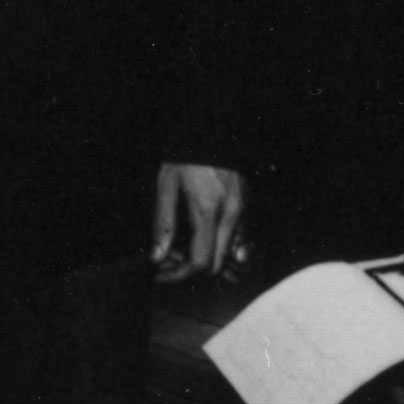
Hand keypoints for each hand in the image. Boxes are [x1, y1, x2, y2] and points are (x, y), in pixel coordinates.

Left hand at [153, 163, 247, 281]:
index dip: (180, 274)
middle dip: (192, 270)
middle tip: (169, 261)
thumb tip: (158, 256)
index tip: (162, 273)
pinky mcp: (246, 205)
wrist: (215, 128)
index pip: (201, 262)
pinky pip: (238, 239)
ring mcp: (242, 211)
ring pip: (230, 254)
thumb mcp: (167, 185)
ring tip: (182, 249)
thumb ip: (164, 223)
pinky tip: (201, 237)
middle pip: (218, 265)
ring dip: (207, 259)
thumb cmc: (187, 156)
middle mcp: (231, 215)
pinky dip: (220, 247)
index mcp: (208, 210)